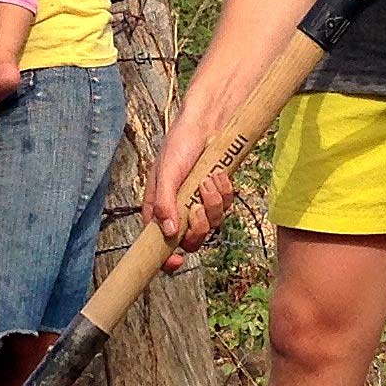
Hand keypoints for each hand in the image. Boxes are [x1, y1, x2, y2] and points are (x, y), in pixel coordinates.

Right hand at [143, 115, 234, 265]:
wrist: (208, 123)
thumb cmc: (180, 144)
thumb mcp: (166, 172)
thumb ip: (164, 202)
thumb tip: (168, 232)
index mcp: (159, 209)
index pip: (158, 243)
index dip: (165, 258)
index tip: (176, 261)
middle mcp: (179, 210)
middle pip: (191, 240)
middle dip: (198, 227)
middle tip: (197, 207)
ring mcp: (199, 203)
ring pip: (212, 224)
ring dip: (213, 204)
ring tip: (208, 180)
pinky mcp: (218, 195)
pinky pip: (226, 207)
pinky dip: (224, 193)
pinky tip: (219, 175)